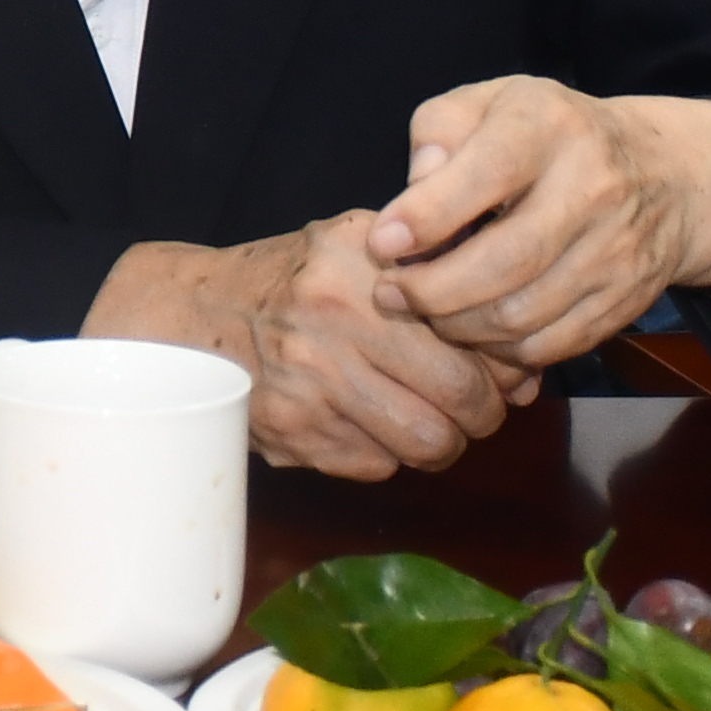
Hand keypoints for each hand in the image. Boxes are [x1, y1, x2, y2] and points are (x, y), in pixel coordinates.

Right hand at [89, 215, 524, 480]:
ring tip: (429, 423)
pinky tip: (367, 424)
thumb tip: (520, 355)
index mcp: (358, 265)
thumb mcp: (356, 244)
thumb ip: (435, 274)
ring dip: (441, 443)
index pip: (470, 333)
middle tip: (476, 409)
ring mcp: (310, 381)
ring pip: (425, 443)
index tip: (502, 369)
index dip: (501, 362)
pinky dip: (385, 454)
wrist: (190, 316)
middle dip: (483, 414)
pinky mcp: (293, 433)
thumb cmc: (294, 281)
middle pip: (459, 395)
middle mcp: (332, 319)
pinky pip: (378, 466)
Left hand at [369, 78, 710, 369]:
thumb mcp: (492, 102)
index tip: (380, 243)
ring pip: (524, 315)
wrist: (665, 174)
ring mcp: (617, 250)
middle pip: (505, 262)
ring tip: (424, 312)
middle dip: (432, 290)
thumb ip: (441, 131)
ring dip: (458, 326)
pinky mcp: (628, 301)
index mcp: (549, 126)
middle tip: (389, 293)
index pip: (486, 175)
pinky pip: (551, 345)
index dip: (426, 217)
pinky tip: (472, 330)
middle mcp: (594, 187)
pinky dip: (500, 350)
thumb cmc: (548, 134)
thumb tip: (414, 186)